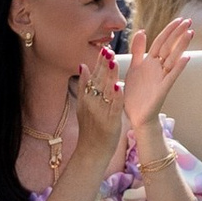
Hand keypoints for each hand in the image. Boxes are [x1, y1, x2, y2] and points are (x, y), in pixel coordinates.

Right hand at [69, 42, 125, 165]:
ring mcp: (100, 113)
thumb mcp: (82, 105)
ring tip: (113, 62)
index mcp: (86, 99)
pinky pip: (113, 107)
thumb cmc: (90, 128)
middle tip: (108, 50)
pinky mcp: (110, 122)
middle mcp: (91, 104)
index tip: (103, 49)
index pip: (92, 77)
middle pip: (98, 82)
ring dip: (109, 77)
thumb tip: (82, 65)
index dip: (98, 63)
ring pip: (105, 92)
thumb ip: (83, 86)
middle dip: (103, 66)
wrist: (91, 151)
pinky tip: (119, 87)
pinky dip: (116, 97)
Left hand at [116, 19, 193, 147]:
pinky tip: (186, 57)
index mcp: (150, 61)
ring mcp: (161, 77)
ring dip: (182, 46)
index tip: (180, 19)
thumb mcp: (134, 67)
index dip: (169, 30)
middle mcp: (158, 67)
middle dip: (178, 34)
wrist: (134, 115)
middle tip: (189, 21)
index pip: (161, 41)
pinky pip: (171, 76)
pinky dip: (179, 67)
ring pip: (173, 58)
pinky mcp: (162, 89)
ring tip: (190, 33)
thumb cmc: (135, 93)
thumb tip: (141, 30)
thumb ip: (138, 50)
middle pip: (169, 47)